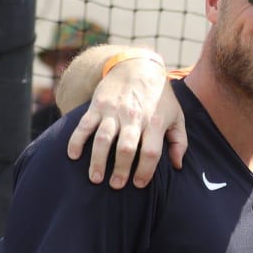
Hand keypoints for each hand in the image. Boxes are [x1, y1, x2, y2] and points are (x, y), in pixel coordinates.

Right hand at [66, 59, 185, 188]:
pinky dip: (77, 140)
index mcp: (154, 122)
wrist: (139, 67)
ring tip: (95, 178)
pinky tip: (73, 156)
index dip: (145, 171)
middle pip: (125, 148)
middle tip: (115, 186)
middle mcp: (133, 117)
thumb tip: (177, 166)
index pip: (150, 152)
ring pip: (102, 139)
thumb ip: (180, 142)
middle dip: (119, 170)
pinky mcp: (98, 105)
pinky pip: (84, 125)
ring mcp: (113, 111)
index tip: (139, 184)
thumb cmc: (160, 97)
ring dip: (97, 161)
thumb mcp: (177, 116)